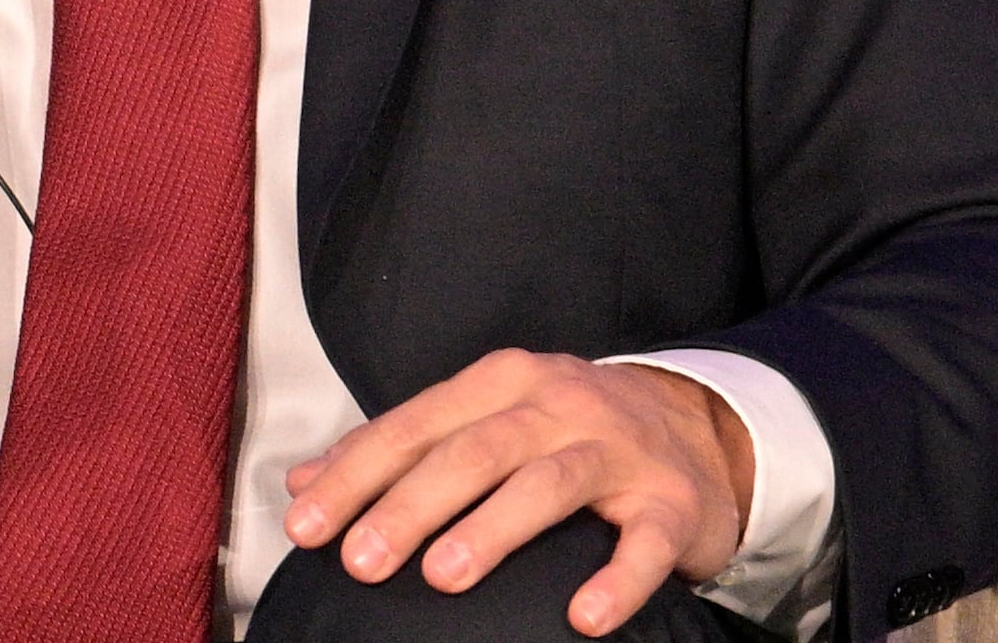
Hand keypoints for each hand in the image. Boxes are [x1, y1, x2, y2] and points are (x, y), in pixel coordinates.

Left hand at [279, 350, 754, 638]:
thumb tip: (302, 482)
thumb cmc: (570, 428)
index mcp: (502, 382)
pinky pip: (643, 542)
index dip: (355, 474)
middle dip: (409, 505)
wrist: (696, 428)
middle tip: (360, 560)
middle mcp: (558, 404)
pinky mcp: (669, 502)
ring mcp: (617, 451)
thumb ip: (398, 448)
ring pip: (547, 484)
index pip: (415, 425)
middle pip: (473, 451)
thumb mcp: (484, 418)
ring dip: (491, 529)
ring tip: (443, 575)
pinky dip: (615, 579)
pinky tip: (582, 616)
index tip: (306, 524)